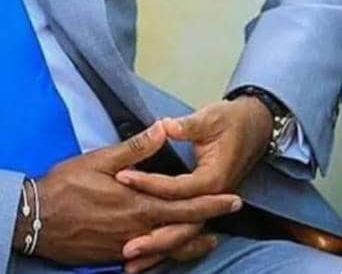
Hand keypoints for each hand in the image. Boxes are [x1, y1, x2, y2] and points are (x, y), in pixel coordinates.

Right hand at [13, 120, 242, 266]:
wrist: (35, 220)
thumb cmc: (66, 185)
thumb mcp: (99, 160)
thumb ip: (135, 148)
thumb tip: (162, 129)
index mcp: (138, 205)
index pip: (185, 206)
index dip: (212, 202)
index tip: (234, 198)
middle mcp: (139, 231)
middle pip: (184, 231)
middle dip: (209, 221)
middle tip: (229, 213)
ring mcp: (127, 247)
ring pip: (169, 249)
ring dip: (192, 242)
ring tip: (209, 237)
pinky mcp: (115, 256)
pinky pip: (150, 257)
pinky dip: (167, 252)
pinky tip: (169, 248)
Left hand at [115, 98, 272, 265]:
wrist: (256, 127)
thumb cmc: (231, 121)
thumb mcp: (210, 118)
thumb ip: (187, 126)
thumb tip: (165, 126)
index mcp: (213, 178)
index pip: (176, 188)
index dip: (147, 183)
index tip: (121, 177)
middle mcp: (212, 198)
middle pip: (181, 225)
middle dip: (153, 238)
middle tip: (126, 247)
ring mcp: (210, 206)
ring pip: (182, 236)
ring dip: (159, 251)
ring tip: (131, 264)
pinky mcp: (204, 207)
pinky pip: (184, 232)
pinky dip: (167, 247)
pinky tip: (148, 258)